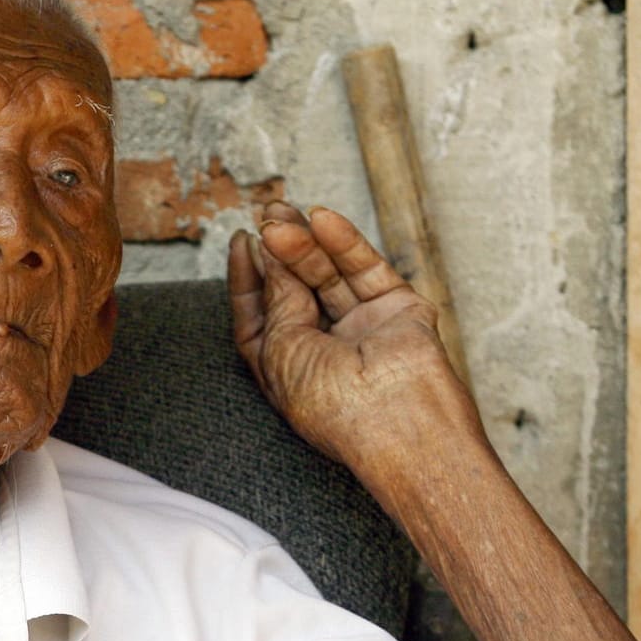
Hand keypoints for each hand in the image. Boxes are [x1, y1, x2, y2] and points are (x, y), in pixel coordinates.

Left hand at [227, 202, 482, 472]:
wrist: (398, 425)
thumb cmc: (332, 406)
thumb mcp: (279, 346)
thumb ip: (276, 296)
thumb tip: (269, 253)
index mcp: (287, 368)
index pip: (260, 315)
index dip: (248, 278)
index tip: (242, 241)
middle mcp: (324, 349)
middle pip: (295, 289)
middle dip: (280, 252)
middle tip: (269, 215)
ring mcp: (363, 329)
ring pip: (329, 275)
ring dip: (305, 243)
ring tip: (283, 216)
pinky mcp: (399, 312)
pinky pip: (366, 270)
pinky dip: (344, 244)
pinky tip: (322, 221)